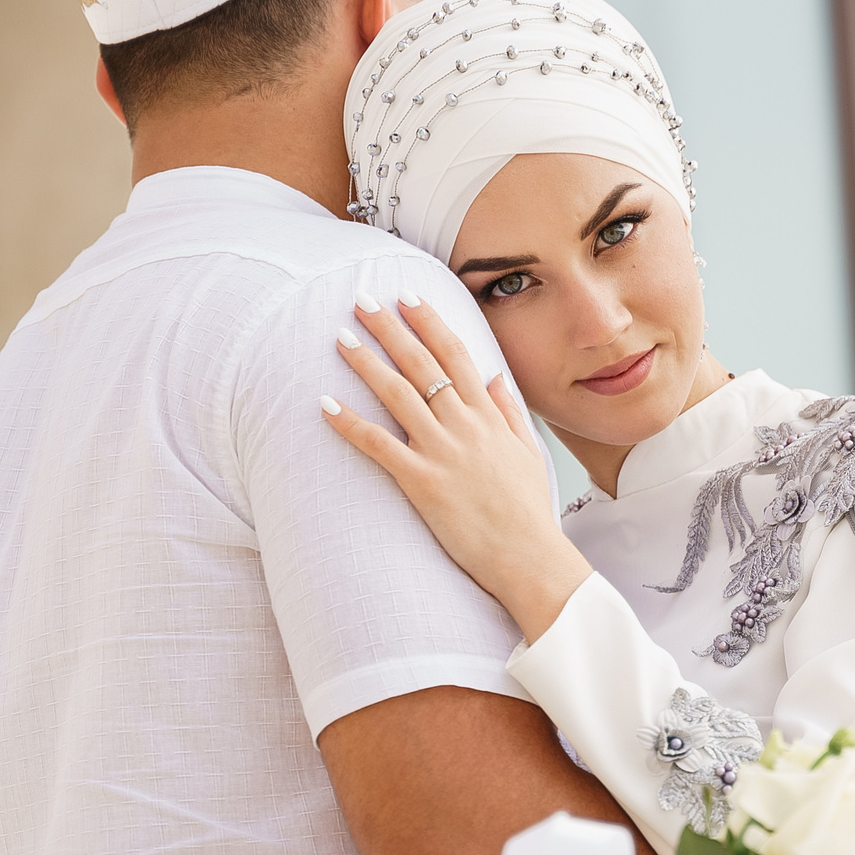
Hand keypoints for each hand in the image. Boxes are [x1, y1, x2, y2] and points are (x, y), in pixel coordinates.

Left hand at [321, 293, 592, 641]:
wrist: (529, 557)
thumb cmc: (529, 511)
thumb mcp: (529, 453)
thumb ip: (510, 413)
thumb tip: (494, 379)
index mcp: (490, 416)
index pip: (456, 355)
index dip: (429, 322)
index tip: (408, 297)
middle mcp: (465, 426)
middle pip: (422, 364)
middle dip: (390, 328)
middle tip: (363, 300)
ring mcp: (442, 452)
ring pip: (398, 395)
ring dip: (366, 363)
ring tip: (339, 338)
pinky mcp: (422, 482)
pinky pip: (379, 446)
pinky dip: (350, 424)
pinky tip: (325, 405)